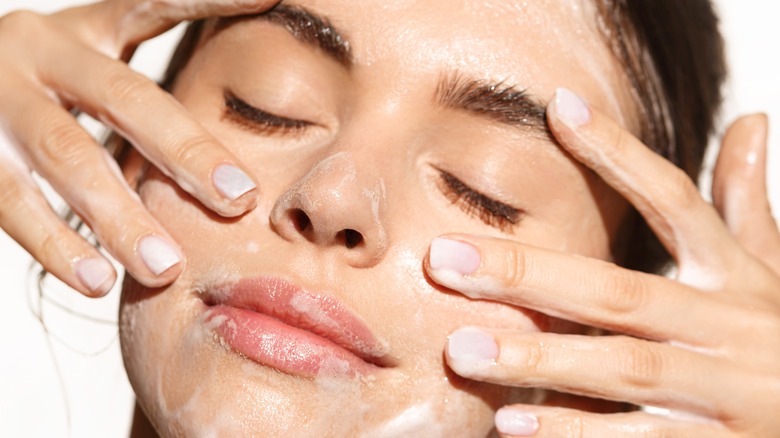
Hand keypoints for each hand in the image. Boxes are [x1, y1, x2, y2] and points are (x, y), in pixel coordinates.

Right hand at [0, 0, 277, 295]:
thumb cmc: (40, 88)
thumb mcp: (89, 61)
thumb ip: (151, 84)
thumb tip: (245, 54)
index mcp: (84, 27)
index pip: (154, 3)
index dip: (211, 0)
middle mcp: (39, 50)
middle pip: (125, 97)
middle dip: (186, 152)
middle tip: (238, 200)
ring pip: (67, 157)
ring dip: (120, 217)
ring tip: (166, 267)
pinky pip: (11, 204)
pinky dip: (57, 245)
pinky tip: (97, 280)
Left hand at [425, 88, 779, 435]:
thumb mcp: (768, 272)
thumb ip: (746, 206)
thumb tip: (750, 121)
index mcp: (734, 278)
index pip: (674, 201)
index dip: (620, 154)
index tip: (558, 108)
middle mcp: (729, 329)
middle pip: (619, 292)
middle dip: (528, 274)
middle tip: (445, 260)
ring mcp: (725, 395)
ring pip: (622, 368)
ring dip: (540, 358)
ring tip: (462, 351)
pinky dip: (574, 434)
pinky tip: (511, 424)